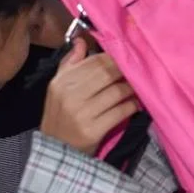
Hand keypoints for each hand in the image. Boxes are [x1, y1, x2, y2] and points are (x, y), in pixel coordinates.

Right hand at [39, 39, 140, 154]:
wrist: (55, 151)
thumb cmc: (59, 117)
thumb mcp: (57, 89)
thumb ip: (69, 64)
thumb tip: (81, 41)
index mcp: (61, 82)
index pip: (94, 62)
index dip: (114, 59)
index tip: (126, 59)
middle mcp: (70, 95)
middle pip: (107, 74)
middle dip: (125, 72)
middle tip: (137, 72)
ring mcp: (81, 113)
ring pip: (116, 92)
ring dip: (131, 89)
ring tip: (138, 88)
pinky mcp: (93, 130)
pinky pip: (120, 112)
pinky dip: (132, 106)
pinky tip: (136, 105)